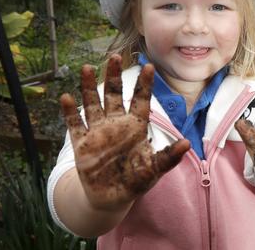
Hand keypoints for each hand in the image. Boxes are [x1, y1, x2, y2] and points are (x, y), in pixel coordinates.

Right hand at [60, 55, 189, 210]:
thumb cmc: (136, 181)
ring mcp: (98, 131)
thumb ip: (169, 157)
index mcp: (136, 126)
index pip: (140, 100)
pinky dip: (70, 111)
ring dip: (88, 86)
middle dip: (113, 75)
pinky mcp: (82, 143)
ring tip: (86, 67)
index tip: (149, 66)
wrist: (111, 198)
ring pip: (92, 103)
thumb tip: (187, 143)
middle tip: (114, 56)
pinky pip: (75, 124)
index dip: (144, 84)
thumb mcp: (154, 169)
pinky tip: (66, 97)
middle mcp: (116, 124)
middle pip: (113, 94)